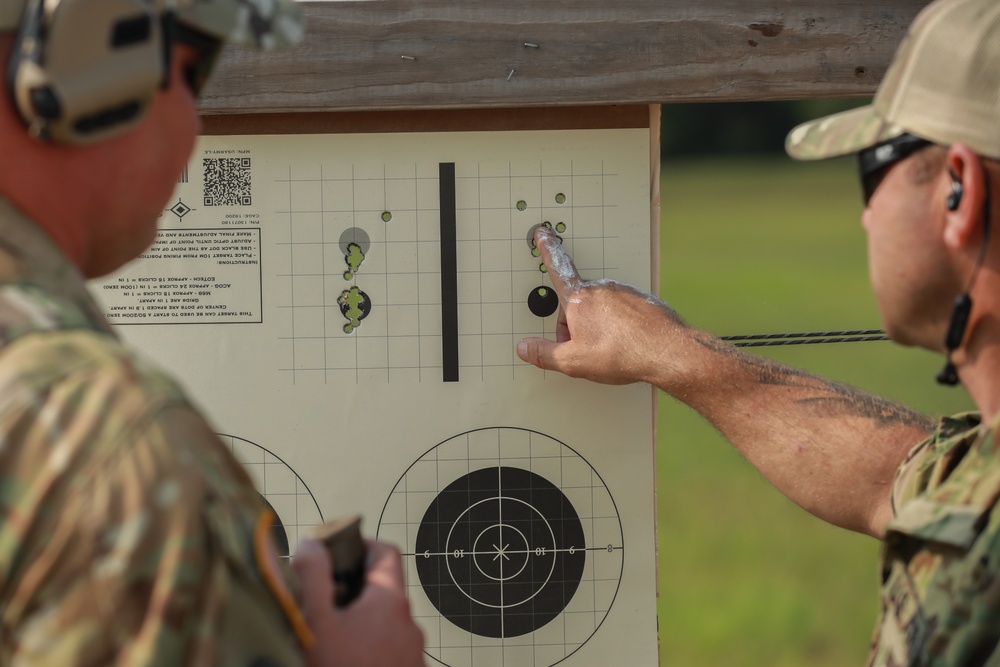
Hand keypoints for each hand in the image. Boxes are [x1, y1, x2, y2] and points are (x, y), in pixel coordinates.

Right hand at [293, 538, 424, 666]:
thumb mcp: (317, 623)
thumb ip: (313, 579)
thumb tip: (311, 545)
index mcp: (391, 602)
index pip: (387, 553)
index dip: (362, 546)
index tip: (339, 553)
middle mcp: (410, 624)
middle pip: (383, 591)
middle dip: (354, 592)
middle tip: (325, 603)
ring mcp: (412, 650)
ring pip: (385, 624)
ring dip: (361, 623)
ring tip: (332, 637)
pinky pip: (390, 649)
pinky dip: (371, 648)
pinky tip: (348, 659)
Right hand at [516, 226, 686, 385]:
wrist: (665, 351)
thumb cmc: (620, 354)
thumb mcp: (573, 361)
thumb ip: (545, 353)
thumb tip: (524, 348)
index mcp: (579, 300)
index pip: (557, 269)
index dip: (547, 250)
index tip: (543, 233)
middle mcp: (601, 288)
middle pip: (578, 304)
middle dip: (576, 324)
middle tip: (585, 349)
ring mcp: (624, 292)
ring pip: (601, 308)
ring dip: (599, 325)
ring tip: (610, 348)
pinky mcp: (642, 299)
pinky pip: (623, 310)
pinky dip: (621, 324)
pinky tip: (627, 342)